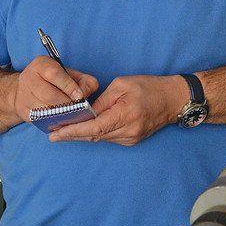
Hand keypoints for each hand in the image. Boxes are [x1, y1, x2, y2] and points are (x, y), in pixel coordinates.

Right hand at [13, 56, 98, 122]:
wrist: (27, 89)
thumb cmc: (54, 80)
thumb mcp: (69, 74)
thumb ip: (83, 80)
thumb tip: (87, 92)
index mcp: (41, 64)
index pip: (54, 74)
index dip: (69, 86)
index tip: (80, 96)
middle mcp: (28, 78)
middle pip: (49, 95)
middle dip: (66, 103)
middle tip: (78, 108)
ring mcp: (24, 95)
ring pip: (44, 109)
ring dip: (61, 114)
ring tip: (72, 115)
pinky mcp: (24, 111)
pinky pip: (40, 120)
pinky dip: (53, 121)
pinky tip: (62, 120)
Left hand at [49, 75, 188, 145]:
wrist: (173, 99)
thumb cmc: (149, 87)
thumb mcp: (122, 85)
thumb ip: (102, 100)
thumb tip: (85, 111)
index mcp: (124, 115)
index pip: (93, 128)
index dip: (72, 132)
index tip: (56, 134)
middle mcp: (127, 132)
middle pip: (94, 136)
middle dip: (72, 134)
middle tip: (52, 132)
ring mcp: (130, 138)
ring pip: (100, 138)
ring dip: (82, 135)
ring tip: (63, 129)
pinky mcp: (132, 140)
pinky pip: (109, 138)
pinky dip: (95, 134)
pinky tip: (84, 129)